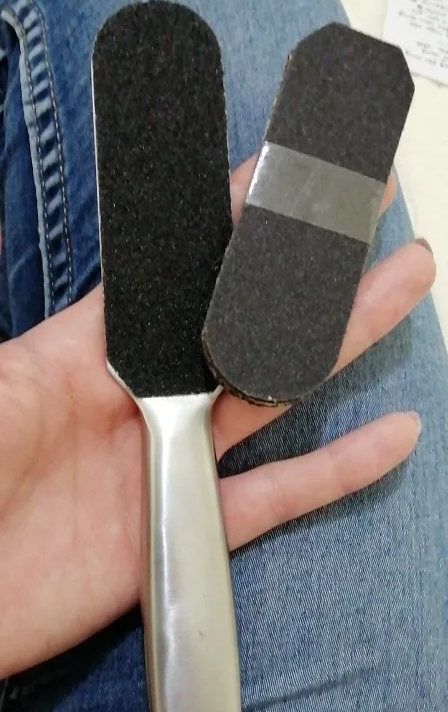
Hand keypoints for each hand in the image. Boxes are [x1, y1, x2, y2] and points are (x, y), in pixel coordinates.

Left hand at [0, 159, 433, 677]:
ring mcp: (167, 465)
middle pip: (243, 328)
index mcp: (84, 357)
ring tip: (400, 289)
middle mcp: (138, 403)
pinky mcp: (188, 530)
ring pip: (273, 396)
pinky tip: (388, 437)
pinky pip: (275, 497)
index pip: (174, 276)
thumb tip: (30, 255)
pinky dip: (333, 471)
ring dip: (339, 345)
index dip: (230, 226)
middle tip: (368, 219)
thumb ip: (37, 352)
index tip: (284, 182)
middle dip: (308, 273)